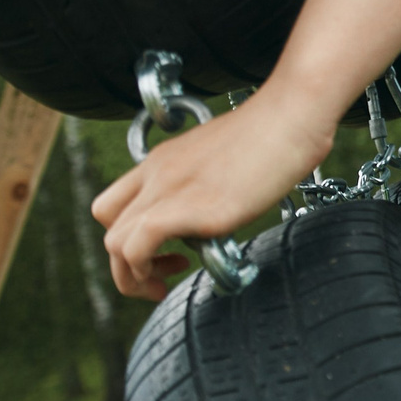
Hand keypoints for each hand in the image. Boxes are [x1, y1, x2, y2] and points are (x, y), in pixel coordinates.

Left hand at [93, 90, 335, 299]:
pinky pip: (138, 245)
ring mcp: (171, 190)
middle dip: (126, 267)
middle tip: (162, 278)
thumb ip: (208, 185)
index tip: (164, 252)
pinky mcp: (192, 208)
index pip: (112, 206)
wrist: (290, 116)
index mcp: (161, 161)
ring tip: (165, 283)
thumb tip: (220, 210)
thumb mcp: (225, 159)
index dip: (126, 238)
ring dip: (132, 275)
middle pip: (109, 230)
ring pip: (115, 244)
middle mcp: (157, 175)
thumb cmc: (275, 134)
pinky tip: (179, 270)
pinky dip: (146, 267)